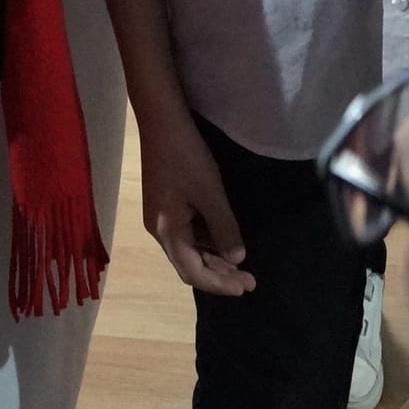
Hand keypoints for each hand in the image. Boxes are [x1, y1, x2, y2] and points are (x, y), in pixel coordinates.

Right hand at [138, 102, 254, 296]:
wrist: (161, 121)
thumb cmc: (186, 156)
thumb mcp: (210, 192)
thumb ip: (224, 228)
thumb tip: (236, 259)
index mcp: (168, 231)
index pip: (193, 272)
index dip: (220, 284)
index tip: (245, 288)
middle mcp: (160, 230)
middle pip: (189, 264)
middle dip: (219, 274)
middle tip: (249, 280)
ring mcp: (161, 216)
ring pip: (188, 248)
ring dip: (213, 258)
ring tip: (240, 263)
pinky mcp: (165, 204)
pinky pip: (186, 233)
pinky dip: (206, 241)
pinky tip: (223, 238)